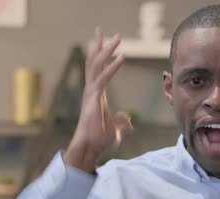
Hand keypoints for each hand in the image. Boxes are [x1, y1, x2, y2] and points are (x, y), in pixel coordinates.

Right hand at [64, 27, 132, 172]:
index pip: (98, 69)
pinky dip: (113, 67)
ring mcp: (91, 93)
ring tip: (117, 37)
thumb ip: (122, 122)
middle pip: (94, 62)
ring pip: (97, 65)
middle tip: (100, 29)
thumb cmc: (100, 140)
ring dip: (107, 50)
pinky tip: (122, 56)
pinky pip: (104, 78)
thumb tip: (128, 118)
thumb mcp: (117, 130)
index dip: (101, 55)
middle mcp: (92, 90)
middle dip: (98, 45)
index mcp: (97, 94)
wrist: (91, 148)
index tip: (105, 42)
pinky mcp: (93, 99)